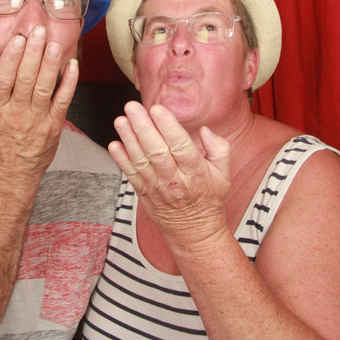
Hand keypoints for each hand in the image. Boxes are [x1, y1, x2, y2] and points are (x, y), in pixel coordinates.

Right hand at [0, 24, 78, 191]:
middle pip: (26, 80)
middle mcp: (16, 114)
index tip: (17, 40)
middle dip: (33, 53)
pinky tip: (72, 65)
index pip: (3, 80)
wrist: (13, 175)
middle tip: (39, 31)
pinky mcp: (54, 126)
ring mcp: (37, 120)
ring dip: (51, 65)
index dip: (11, 59)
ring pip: (45, 88)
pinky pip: (63, 101)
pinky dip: (69, 83)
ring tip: (55, 44)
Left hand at [110, 100, 231, 253]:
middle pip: (157, 151)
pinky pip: (131, 176)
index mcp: (196, 172)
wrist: (194, 232)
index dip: (168, 127)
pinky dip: (121, 161)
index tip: (158, 109)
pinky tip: (115, 145)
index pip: (181, 146)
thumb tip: (205, 130)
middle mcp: (175, 180)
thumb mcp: (225, 174)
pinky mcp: (144, 194)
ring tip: (121, 120)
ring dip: (129, 140)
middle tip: (133, 107)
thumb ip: (220, 149)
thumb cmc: (209, 198)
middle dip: (143, 127)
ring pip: (141, 162)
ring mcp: (158, 188)